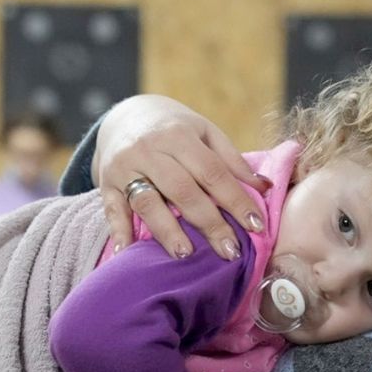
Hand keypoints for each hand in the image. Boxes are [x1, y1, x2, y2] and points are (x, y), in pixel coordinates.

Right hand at [93, 95, 270, 257]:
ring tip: (185, 255)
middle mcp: (150, 149)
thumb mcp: (204, 134)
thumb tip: (266, 187)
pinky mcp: (106, 184)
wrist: (124, 116)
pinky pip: (112, 210)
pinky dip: (119, 232)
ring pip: (147, 201)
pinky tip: (128, 252)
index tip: (256, 226)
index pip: (213, 172)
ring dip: (166, 230)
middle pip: (183, 190)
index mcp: (179, 135)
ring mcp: (125, 167)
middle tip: (229, 251)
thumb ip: (232, 161)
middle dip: (209, 222)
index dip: (236, 200)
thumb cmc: (174, 131)